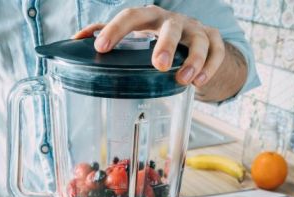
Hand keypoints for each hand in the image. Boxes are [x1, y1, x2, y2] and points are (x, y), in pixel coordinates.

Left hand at [74, 5, 225, 86]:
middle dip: (165, 44)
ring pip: (199, 40)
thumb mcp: (136, 35)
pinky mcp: (214, 41)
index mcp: (150, 18)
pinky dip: (210, 67)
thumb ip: (108, 35)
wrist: (194, 41)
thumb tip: (75, 40)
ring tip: (183, 80)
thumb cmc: (158, 39)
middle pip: (170, 26)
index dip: (116, 30)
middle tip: (158, 65)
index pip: (131, 16)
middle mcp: (173, 21)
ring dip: (193, 60)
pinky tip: (199, 83)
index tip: (101, 48)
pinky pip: (218, 52)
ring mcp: (196, 30)